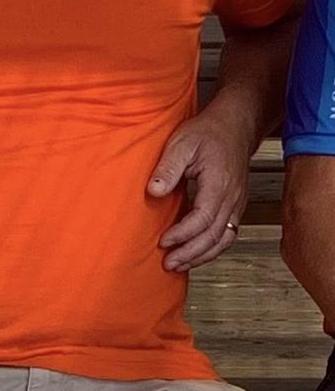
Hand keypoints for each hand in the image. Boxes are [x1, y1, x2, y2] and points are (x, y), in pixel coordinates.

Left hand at [147, 110, 249, 271]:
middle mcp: (232, 198)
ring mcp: (237, 203)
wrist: (234, 125)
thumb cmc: (209, 132)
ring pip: (224, 239)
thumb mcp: (182, 142)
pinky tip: (198, 252)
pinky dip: (213, 247)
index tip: (164, 241)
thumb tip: (154, 191)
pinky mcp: (236, 205)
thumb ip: (168, 168)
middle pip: (215, 236)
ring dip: (202, 255)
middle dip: (191, 253)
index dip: (183, 234)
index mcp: (219, 184)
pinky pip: (228, 234)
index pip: (203, 219)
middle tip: (169, 263)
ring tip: (180, 264)